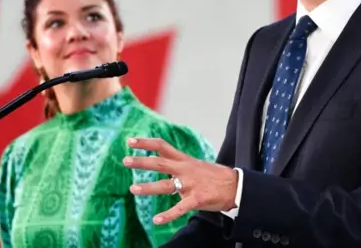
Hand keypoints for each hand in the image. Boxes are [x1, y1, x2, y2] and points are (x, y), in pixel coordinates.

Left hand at [123, 137, 237, 224]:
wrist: (235, 185)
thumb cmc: (214, 176)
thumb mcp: (195, 164)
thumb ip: (179, 163)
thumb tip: (163, 159)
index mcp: (184, 160)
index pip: (163, 147)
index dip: (146, 143)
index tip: (131, 141)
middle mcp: (185, 170)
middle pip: (160, 163)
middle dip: (142, 162)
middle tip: (125, 160)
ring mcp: (191, 184)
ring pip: (166, 185)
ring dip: (149, 187)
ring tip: (133, 189)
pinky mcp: (197, 199)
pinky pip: (180, 208)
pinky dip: (168, 215)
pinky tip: (157, 220)